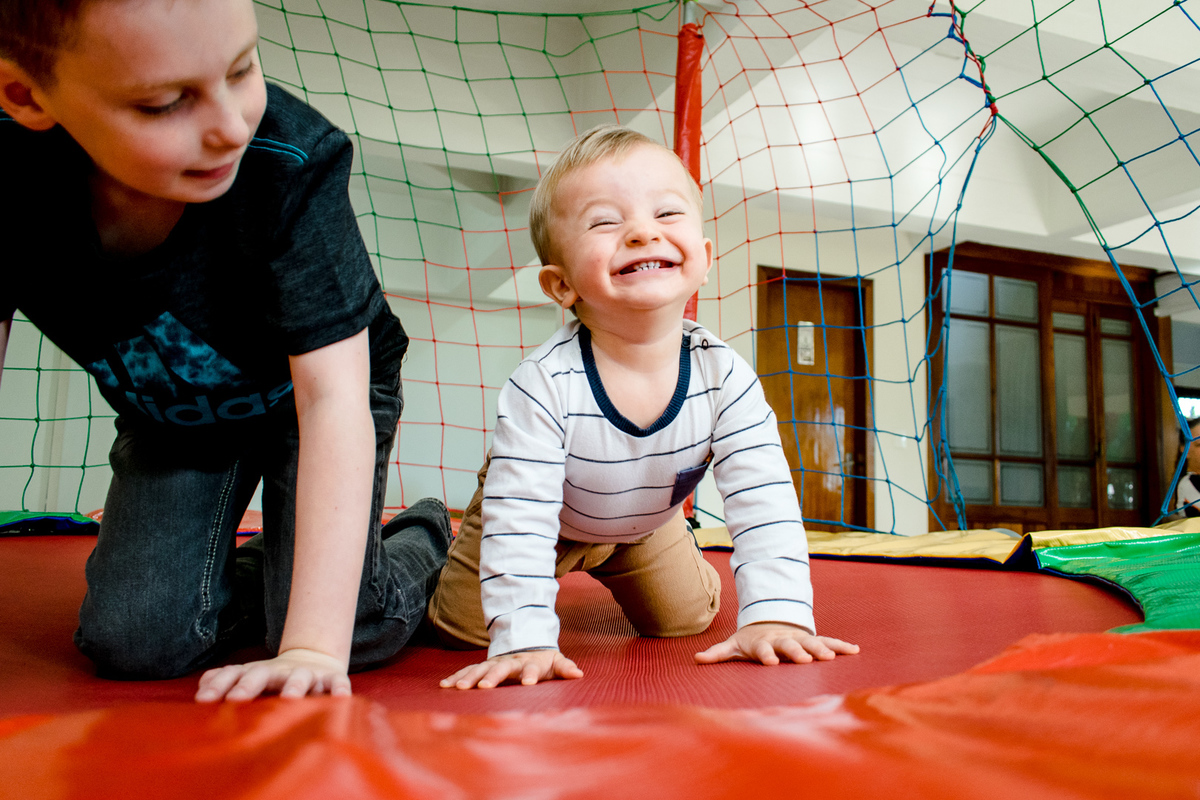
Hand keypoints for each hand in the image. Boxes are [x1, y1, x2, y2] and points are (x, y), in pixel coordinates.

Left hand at [194, 648, 350, 702]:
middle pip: (262, 673)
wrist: (315, 660)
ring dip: (294, 686)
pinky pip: (337, 683)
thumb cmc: (274, 679)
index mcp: (257, 672)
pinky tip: (339, 698)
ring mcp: (307, 674)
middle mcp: (280, 671)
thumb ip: (225, 682)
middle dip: (249, 685)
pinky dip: (339, 689)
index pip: (234, 674)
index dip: (219, 686)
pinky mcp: (332, 680)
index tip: (204, 701)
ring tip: (289, 699)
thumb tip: (201, 689)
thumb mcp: (250, 677)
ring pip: (301, 677)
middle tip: (236, 699)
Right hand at [440, 649, 582, 689]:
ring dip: (469, 678)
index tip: (528, 684)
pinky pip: (467, 671)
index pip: (530, 668)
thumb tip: (579, 674)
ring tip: (458, 688)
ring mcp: (494, 663)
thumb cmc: (542, 660)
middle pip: (500, 668)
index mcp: (528, 662)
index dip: (530, 675)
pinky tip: (444, 686)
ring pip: (479, 669)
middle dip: (492, 677)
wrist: (525, 643)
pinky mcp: (483, 666)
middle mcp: (509, 662)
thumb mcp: (556, 662)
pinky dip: (456, 677)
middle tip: (483, 687)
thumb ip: (565, 668)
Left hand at [694, 622, 858, 665]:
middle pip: (790, 646)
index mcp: (763, 643)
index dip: (765, 655)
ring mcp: (798, 638)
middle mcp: (782, 640)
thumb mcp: (733, 645)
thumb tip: (696, 659)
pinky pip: (828, 641)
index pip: (763, 649)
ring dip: (821, 649)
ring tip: (831, 657)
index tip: (770, 663)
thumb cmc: (750, 641)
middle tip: (805, 659)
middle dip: (797, 652)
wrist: (768, 622)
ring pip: (811, 642)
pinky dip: (840, 645)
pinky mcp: (811, 640)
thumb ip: (717, 654)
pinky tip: (854, 651)